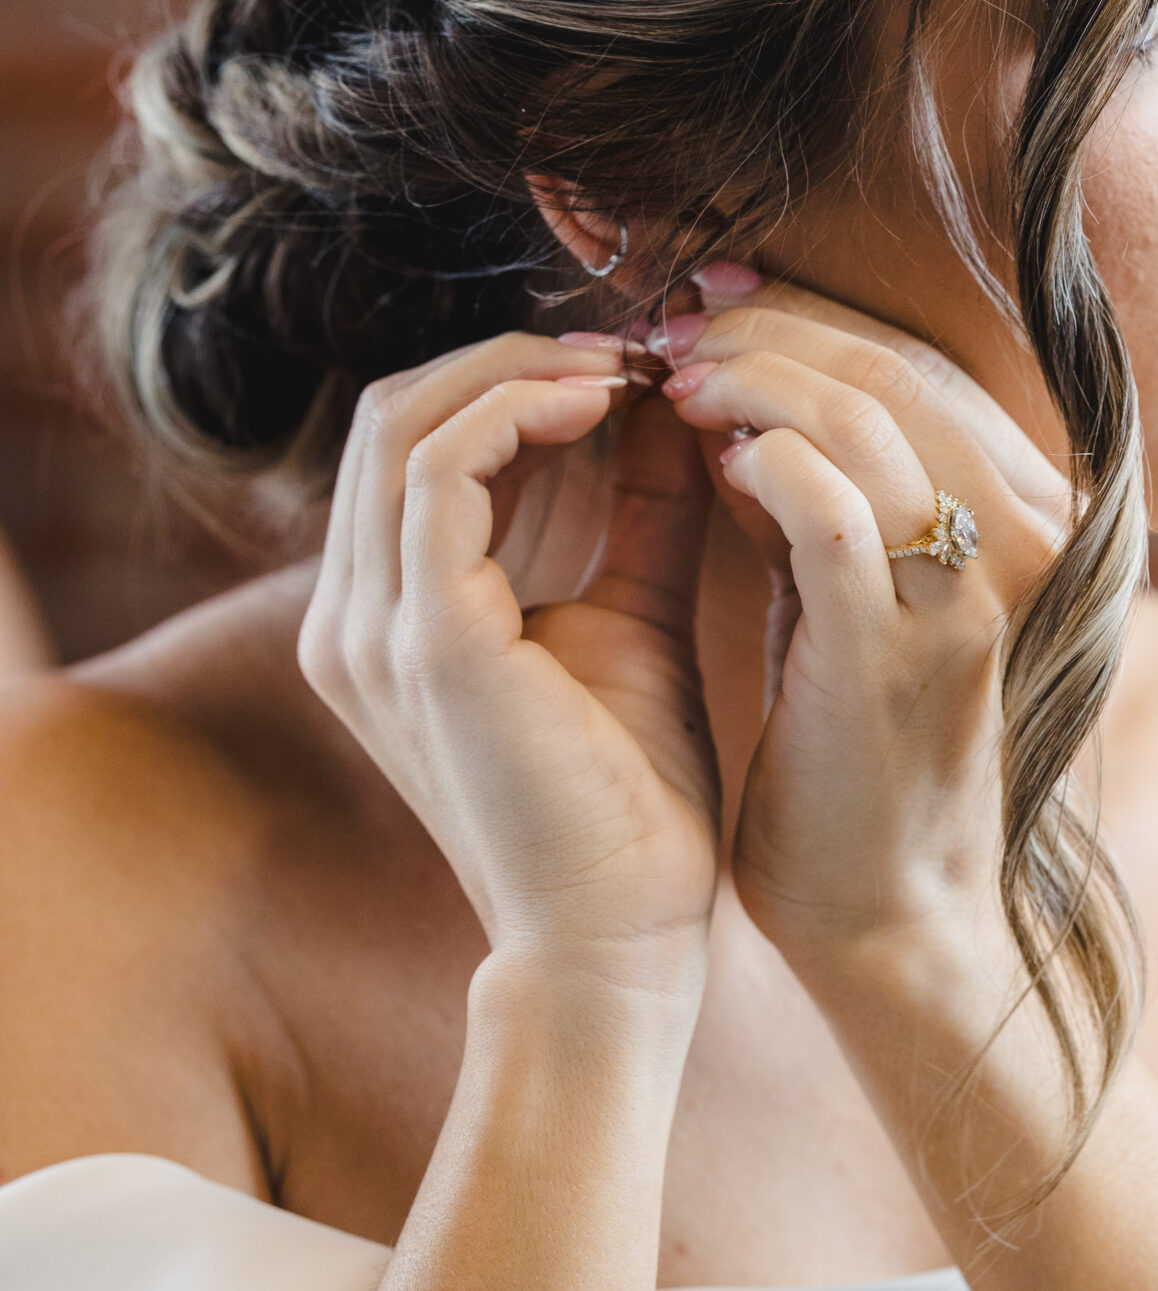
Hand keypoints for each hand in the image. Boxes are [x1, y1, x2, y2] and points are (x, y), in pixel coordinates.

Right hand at [298, 332, 719, 1000]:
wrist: (622, 941)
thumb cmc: (631, 807)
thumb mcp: (633, 619)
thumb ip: (638, 513)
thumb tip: (672, 406)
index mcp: (388, 620)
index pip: (415, 447)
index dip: (514, 381)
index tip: (628, 367)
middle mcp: (353, 620)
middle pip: (394, 413)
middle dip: (516, 357)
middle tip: (633, 349)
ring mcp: (374, 630)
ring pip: (406, 420)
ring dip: (522, 369)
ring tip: (629, 369)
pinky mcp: (426, 640)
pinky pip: (441, 468)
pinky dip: (520, 411)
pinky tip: (608, 404)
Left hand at [653, 275, 1067, 984]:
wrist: (890, 916)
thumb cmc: (862, 761)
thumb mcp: (861, 601)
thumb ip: (831, 498)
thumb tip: (751, 394)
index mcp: (1036, 516)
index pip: (926, 361)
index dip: (815, 312)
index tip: (718, 293)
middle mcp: (1031, 539)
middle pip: (898, 368)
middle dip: (772, 326)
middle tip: (677, 322)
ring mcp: (973, 594)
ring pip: (868, 416)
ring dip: (754, 379)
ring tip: (676, 378)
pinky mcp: (903, 651)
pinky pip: (832, 508)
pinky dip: (766, 460)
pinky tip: (713, 458)